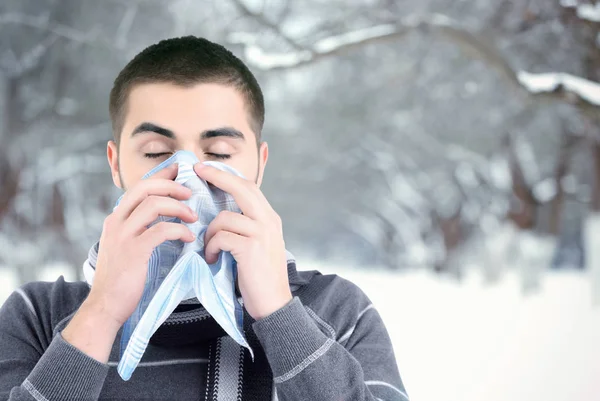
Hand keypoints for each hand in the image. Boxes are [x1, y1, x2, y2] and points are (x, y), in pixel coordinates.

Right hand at [85, 163, 197, 328]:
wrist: (106, 306)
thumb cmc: (121, 279)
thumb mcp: (125, 247)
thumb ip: (138, 229)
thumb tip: (161, 217)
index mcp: (116, 219)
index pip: (139, 187)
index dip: (161, 176)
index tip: (179, 172)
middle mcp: (116, 222)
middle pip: (145, 187)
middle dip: (171, 186)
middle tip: (190, 193)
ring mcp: (123, 235)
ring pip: (154, 204)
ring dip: (179, 207)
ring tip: (193, 218)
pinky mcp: (134, 250)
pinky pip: (161, 230)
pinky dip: (179, 230)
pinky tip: (188, 238)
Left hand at [194, 163, 291, 320]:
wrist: (274, 303)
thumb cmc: (260, 277)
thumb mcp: (258, 245)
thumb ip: (246, 226)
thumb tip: (220, 214)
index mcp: (270, 218)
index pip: (249, 187)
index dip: (228, 176)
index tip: (207, 168)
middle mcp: (269, 221)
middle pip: (242, 188)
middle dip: (217, 177)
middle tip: (197, 170)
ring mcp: (261, 233)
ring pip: (224, 218)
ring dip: (210, 234)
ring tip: (209, 250)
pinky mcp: (251, 248)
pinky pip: (221, 237)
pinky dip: (211, 248)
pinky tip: (212, 259)